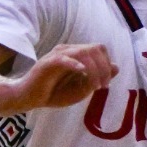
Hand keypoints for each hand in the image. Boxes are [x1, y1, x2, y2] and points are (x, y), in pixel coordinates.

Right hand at [2, 43, 116, 111]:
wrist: (30, 98)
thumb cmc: (55, 93)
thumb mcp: (82, 88)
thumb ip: (98, 77)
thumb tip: (116, 66)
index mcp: (77, 54)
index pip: (99, 49)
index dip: (107, 65)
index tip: (105, 84)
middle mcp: (69, 50)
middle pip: (95, 48)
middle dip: (104, 68)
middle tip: (103, 86)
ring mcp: (58, 54)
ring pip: (83, 52)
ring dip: (94, 70)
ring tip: (95, 86)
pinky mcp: (48, 63)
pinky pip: (64, 58)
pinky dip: (75, 64)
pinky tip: (82, 72)